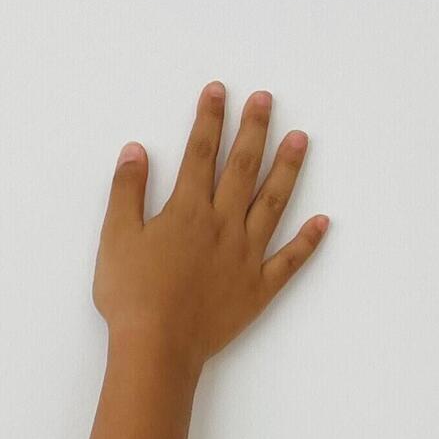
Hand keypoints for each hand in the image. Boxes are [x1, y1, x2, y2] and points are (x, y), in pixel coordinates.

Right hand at [92, 81, 327, 371]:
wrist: (158, 347)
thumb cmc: (131, 295)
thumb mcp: (115, 238)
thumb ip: (127, 192)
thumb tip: (136, 151)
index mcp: (188, 210)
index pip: (200, 153)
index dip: (209, 118)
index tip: (219, 91)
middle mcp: (224, 224)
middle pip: (242, 168)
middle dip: (253, 129)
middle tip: (266, 99)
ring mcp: (246, 255)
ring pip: (273, 203)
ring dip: (287, 170)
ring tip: (300, 139)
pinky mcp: (259, 287)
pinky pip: (289, 260)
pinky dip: (307, 241)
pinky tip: (323, 222)